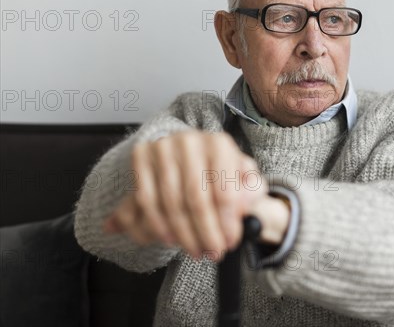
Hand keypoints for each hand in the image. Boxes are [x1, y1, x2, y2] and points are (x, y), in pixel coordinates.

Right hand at [103, 130, 276, 261]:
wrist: (190, 154)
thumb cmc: (220, 170)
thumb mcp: (243, 177)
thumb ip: (251, 191)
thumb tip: (245, 205)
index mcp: (220, 144)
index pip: (224, 190)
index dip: (227, 222)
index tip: (229, 243)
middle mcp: (190, 141)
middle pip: (196, 198)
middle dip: (205, 232)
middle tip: (212, 253)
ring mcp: (163, 147)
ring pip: (171, 202)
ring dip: (184, 234)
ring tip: (195, 250)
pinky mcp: (142, 155)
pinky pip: (147, 199)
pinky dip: (159, 224)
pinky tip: (171, 238)